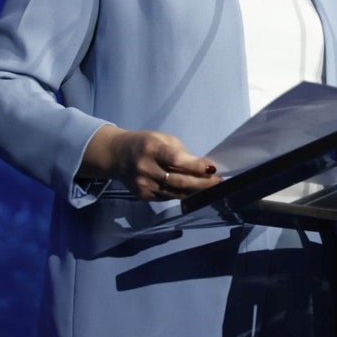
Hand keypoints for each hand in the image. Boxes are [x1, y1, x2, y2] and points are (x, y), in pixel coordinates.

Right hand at [81, 125, 222, 199]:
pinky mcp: (142, 196)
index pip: (176, 159)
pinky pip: (168, 197)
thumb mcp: (162, 139)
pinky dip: (182, 194)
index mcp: (152, 149)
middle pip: (178, 180)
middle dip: (202, 183)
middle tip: (219, 183)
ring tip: (211, 188)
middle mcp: (145, 168)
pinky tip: (193, 191)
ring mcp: (143, 185)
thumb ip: (181, 152)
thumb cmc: (145, 143)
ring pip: (175, 192)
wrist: (117, 155)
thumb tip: (203, 166)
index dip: (195, 166)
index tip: (212, 169)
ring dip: (195, 191)